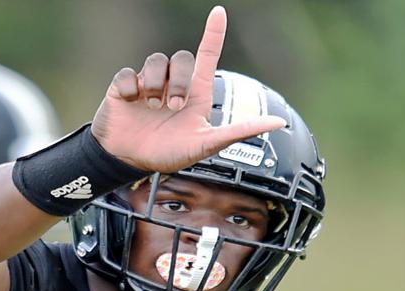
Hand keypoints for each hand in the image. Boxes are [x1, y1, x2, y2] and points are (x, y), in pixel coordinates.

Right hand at [91, 6, 285, 172]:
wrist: (130, 162)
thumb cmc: (169, 154)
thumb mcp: (207, 144)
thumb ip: (241, 131)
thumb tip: (280, 122)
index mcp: (195, 93)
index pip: (207, 55)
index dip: (213, 33)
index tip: (219, 12)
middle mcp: (173, 84)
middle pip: (182, 58)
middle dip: (179, 82)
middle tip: (174, 107)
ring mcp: (148, 84)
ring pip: (156, 61)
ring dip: (155, 86)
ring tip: (151, 108)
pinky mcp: (125, 87)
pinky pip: (127, 74)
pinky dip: (130, 88)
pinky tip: (130, 103)